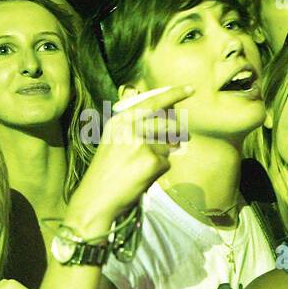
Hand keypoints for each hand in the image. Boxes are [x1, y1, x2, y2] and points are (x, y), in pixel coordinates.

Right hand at [66, 85, 192, 234]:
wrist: (96, 199)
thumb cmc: (106, 172)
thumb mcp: (113, 141)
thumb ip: (135, 126)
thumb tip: (169, 119)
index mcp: (120, 120)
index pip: (152, 102)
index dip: (173, 94)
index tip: (191, 88)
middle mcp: (130, 127)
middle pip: (169, 123)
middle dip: (178, 133)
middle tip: (177, 141)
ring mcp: (142, 143)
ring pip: (169, 145)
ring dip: (163, 156)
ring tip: (142, 166)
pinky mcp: (152, 161)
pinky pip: (167, 163)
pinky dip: (159, 171)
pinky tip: (142, 177)